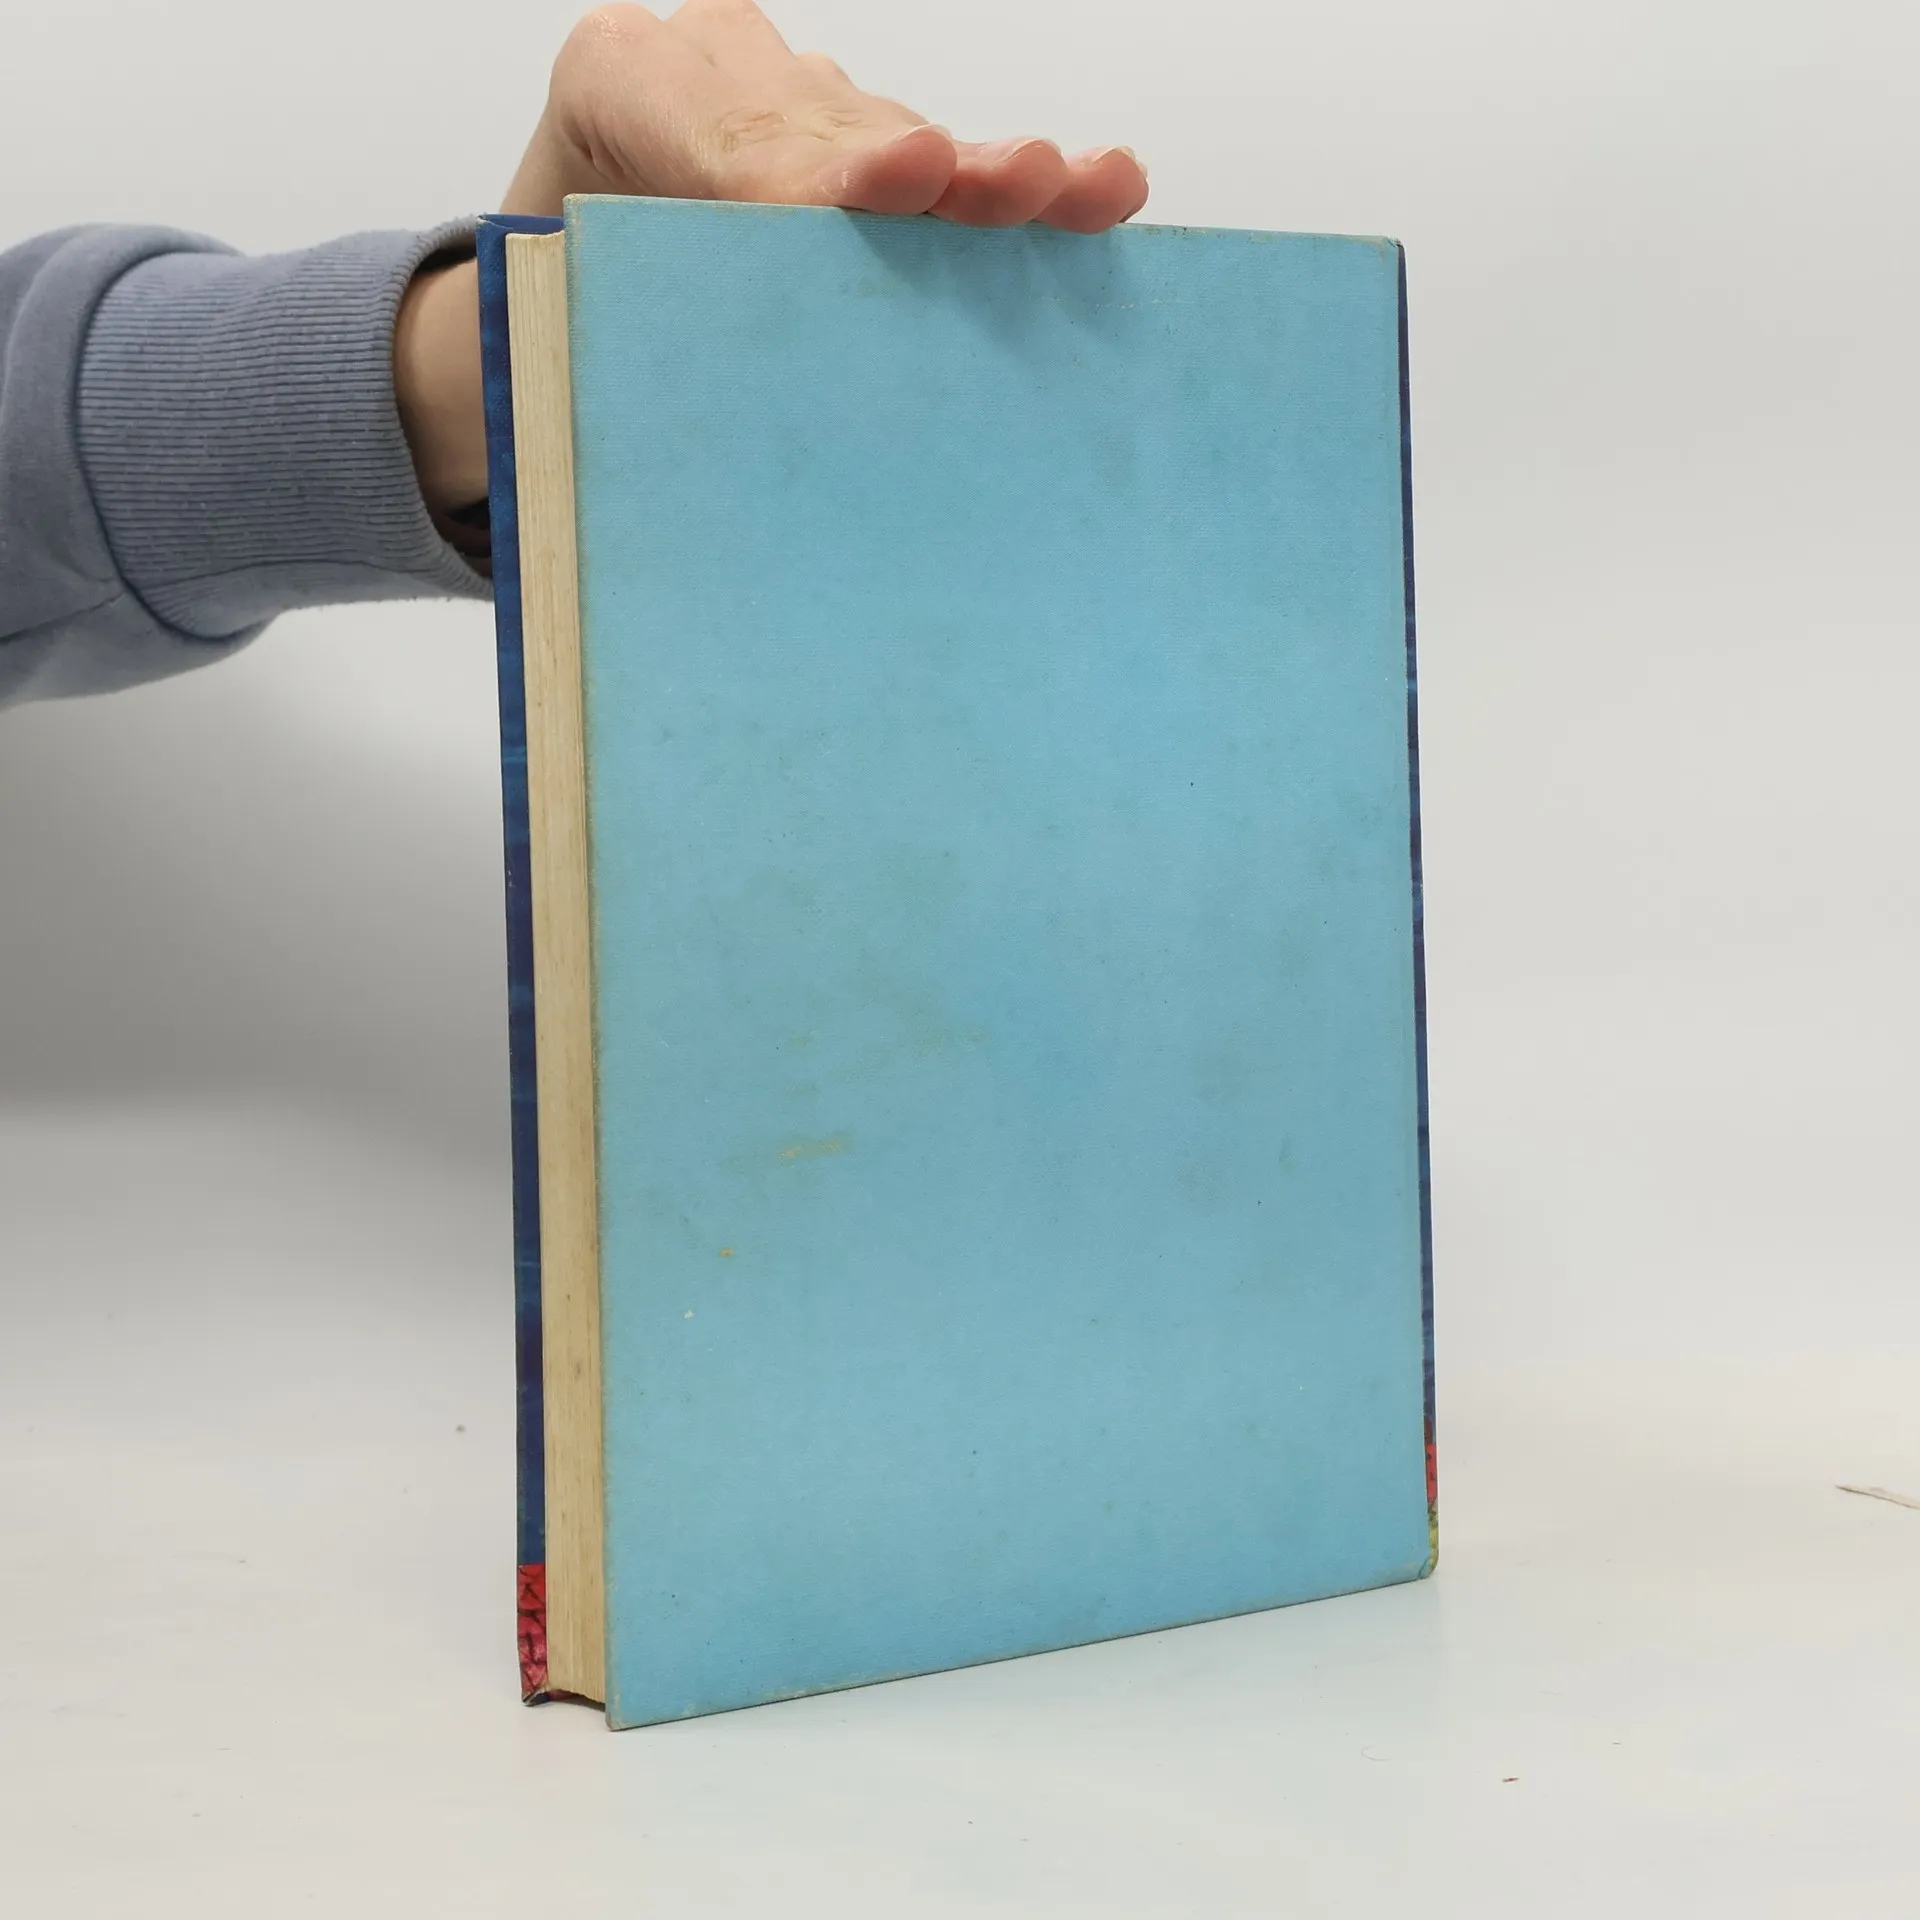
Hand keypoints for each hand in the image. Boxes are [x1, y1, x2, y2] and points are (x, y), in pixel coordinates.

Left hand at [396, 0, 1147, 523]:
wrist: (575, 262)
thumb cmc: (562, 309)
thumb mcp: (556, 315)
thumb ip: (603, 341)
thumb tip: (643, 482)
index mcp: (620, 83)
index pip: (714, 144)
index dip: (783, 182)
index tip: (843, 202)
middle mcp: (726, 66)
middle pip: (831, 138)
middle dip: (910, 172)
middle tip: (984, 183)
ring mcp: (811, 99)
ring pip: (908, 150)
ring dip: (992, 185)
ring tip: (1074, 188)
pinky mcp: (871, 146)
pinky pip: (947, 175)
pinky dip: (1021, 202)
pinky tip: (1105, 192)